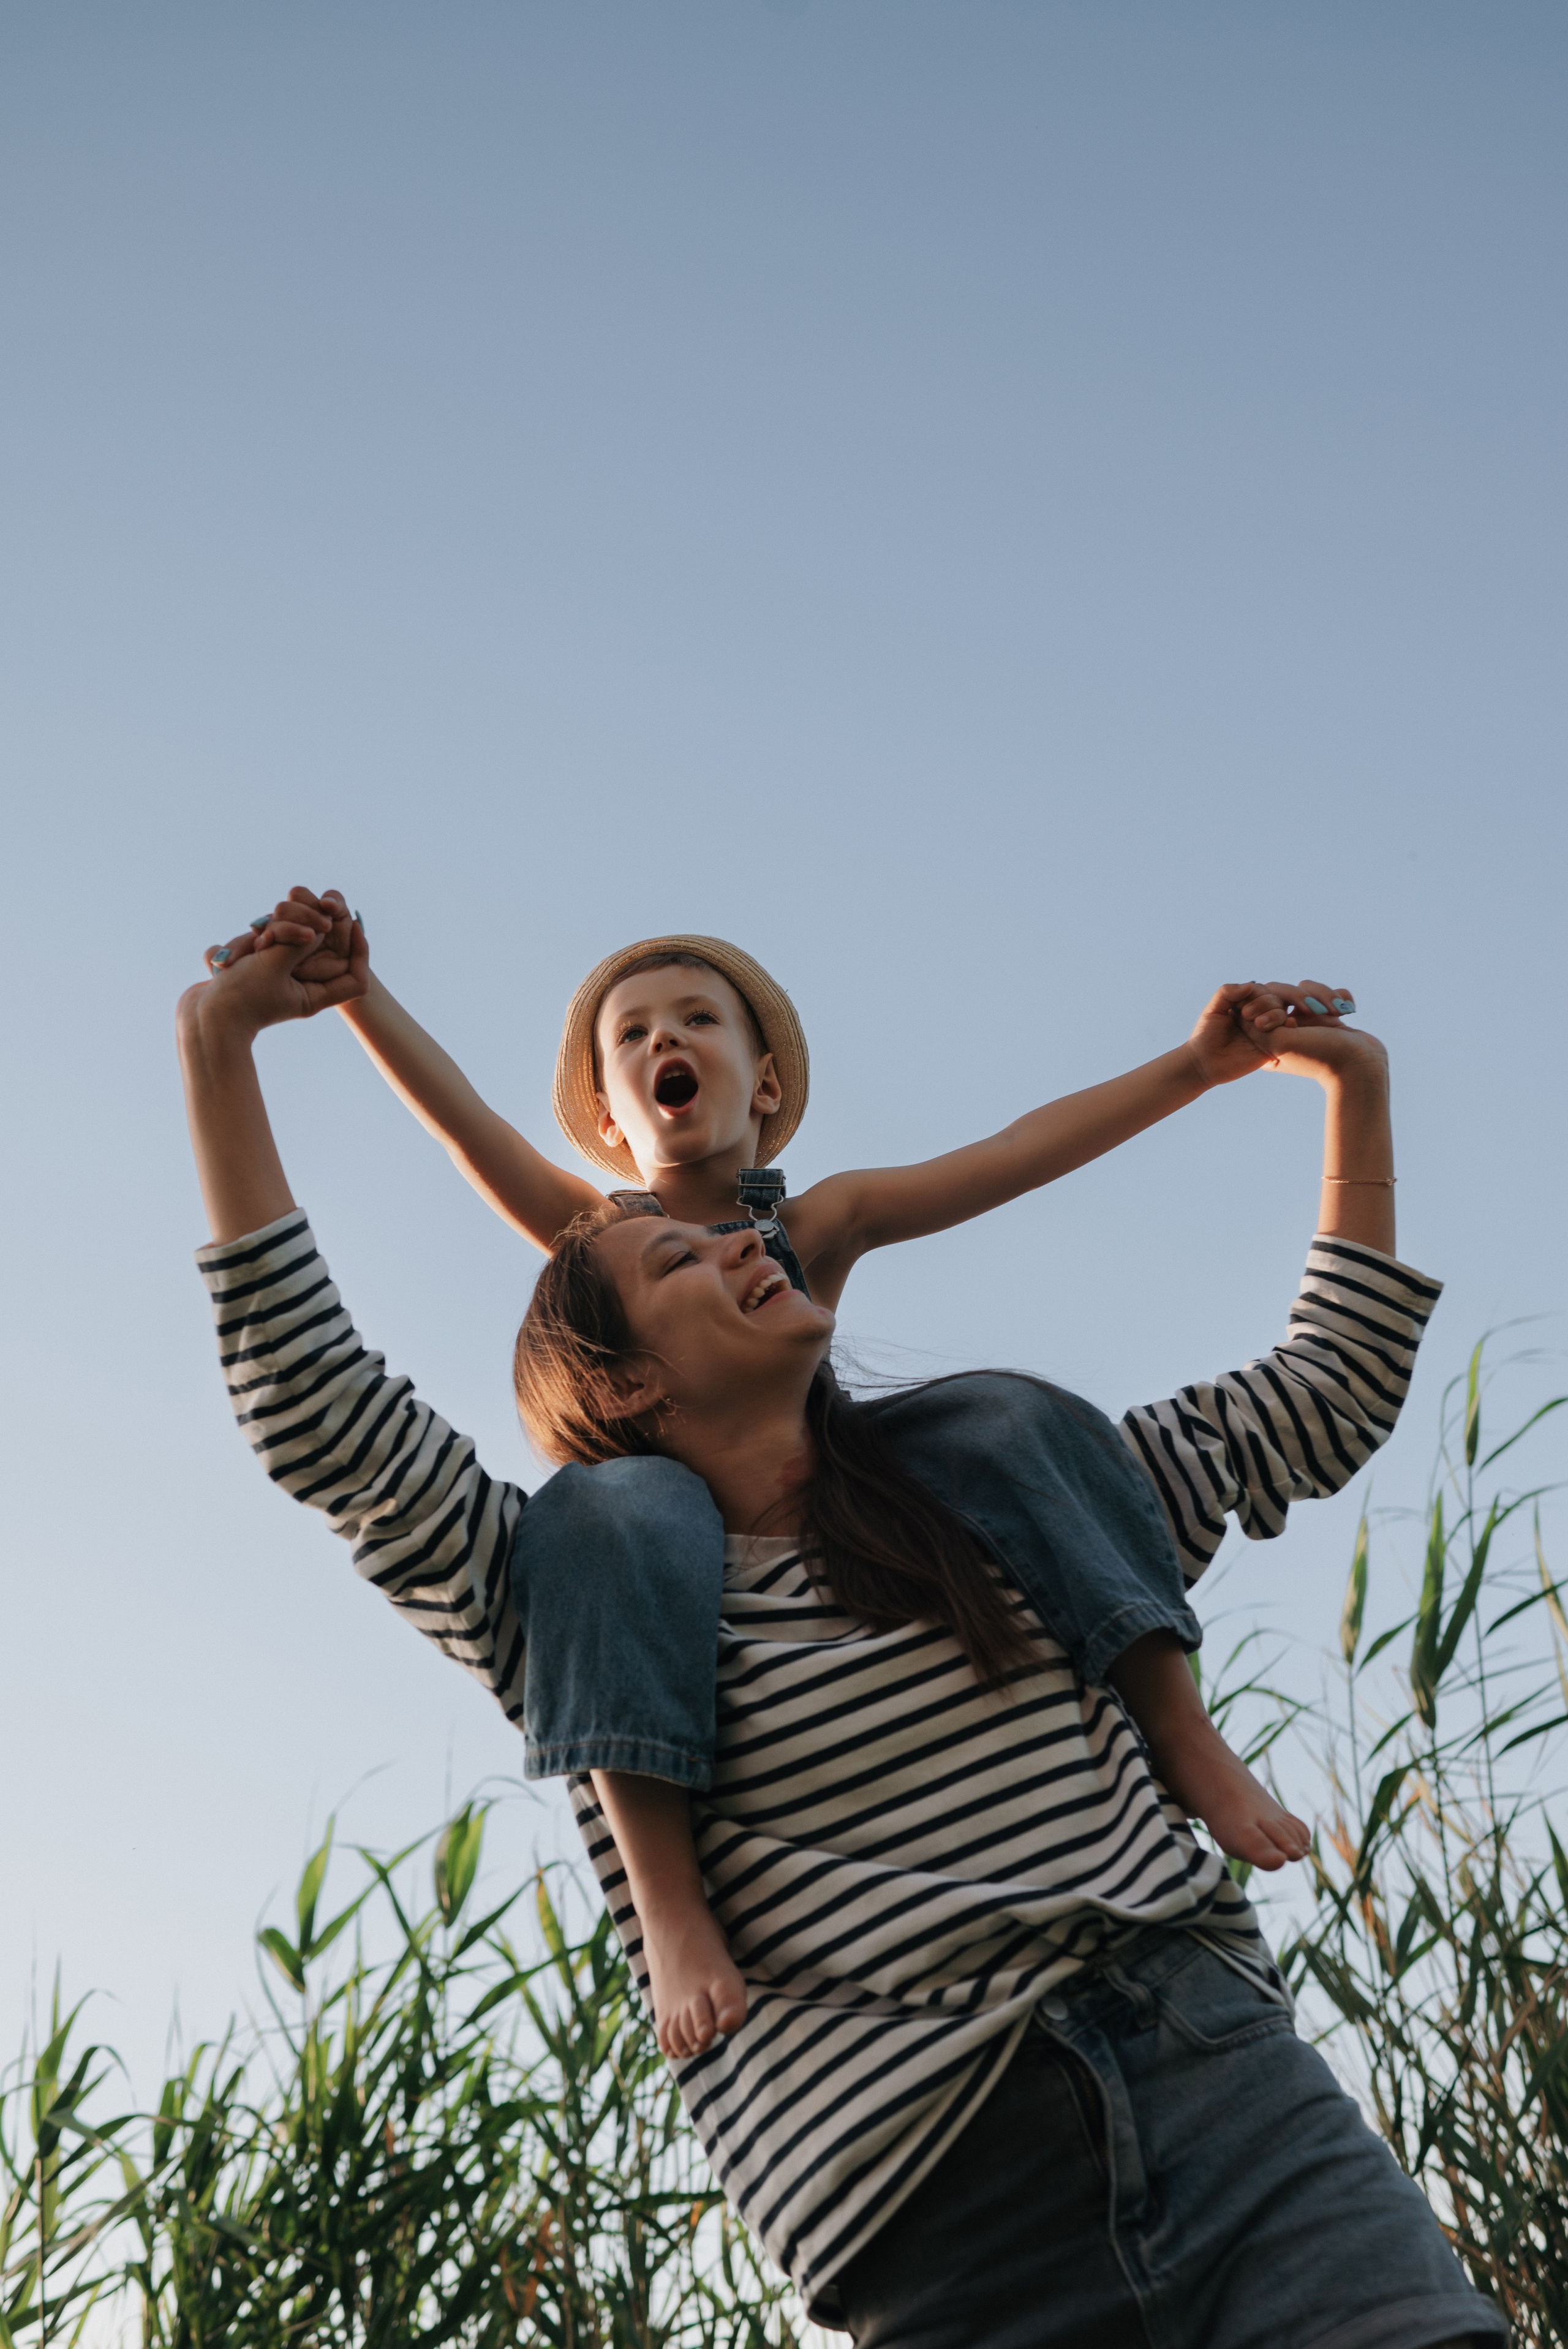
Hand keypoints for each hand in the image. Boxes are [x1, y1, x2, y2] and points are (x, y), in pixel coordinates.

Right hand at [185, 890, 366, 1039]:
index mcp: (313, 995)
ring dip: (267, 934)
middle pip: (317, 948)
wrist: (200, 1020)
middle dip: (299, 928)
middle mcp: (298, 986)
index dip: (359, 949)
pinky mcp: (251, 969)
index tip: (351, 922)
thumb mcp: (274, 966)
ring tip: (248, 946)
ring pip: (283, 940)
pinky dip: (244, 944)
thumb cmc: (239, 999)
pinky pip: (257, 944)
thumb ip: (298, 943)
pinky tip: (228, 958)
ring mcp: (273, 977)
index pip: (354, 976)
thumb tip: (320, 926)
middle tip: (276, 927)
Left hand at [1184, 982, 1297, 1086]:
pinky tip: (1286, 1026)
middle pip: (1274, 1000)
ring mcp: (1265, 1031)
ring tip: (1258, 1025)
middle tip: (1246, 1015)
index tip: (1238, 1006)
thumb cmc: (1205, 1035)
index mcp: (1245, 1005)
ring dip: (1274, 1015)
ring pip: (1281, 1014)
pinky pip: (1286, 1035)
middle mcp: (1257, 1016)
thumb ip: (1227, 992)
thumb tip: (1250, 985)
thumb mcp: (1213, 1009)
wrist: (1205, 1063)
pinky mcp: (1271, 1047)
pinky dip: (1289, 1027)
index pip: (1260, 991)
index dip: (1255, 994)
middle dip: (1264, 1003)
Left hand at [1238, 980, 1387, 1089]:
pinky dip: (1338, 997)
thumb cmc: (1319, 1056)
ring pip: (1305, 988)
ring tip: (1334, 1013)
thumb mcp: (1279, 1043)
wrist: (1359, 1067)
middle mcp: (1285, 1028)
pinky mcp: (1328, 1016)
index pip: (1257, 1004)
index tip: (1284, 1017)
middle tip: (1311, 1010)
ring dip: (1322, 995)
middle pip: (1280, 991)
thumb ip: (1257, 1025)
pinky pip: (1327, 992)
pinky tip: (1346, 1010)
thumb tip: (1244, 1008)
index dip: (1268, 1002)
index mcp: (1268, 1038)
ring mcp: (1307, 1021)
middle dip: (1299, 996)